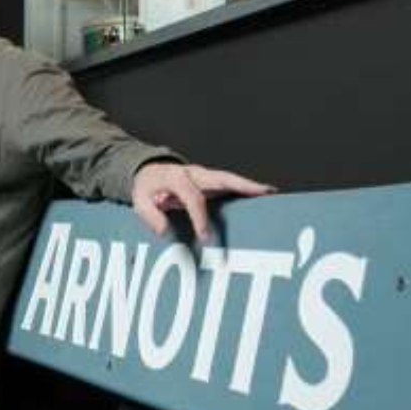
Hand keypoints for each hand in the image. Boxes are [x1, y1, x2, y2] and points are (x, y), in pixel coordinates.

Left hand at [131, 162, 275, 242]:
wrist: (147, 171)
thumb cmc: (145, 188)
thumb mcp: (139, 201)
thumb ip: (151, 216)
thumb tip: (166, 232)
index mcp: (176, 177)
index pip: (193, 198)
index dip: (200, 218)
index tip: (206, 238)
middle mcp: (194, 173)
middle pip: (221, 178)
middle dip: (243, 185)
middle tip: (264, 192)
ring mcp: (204, 176)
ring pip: (230, 180)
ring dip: (250, 186)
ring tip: (271, 193)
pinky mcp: (211, 182)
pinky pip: (230, 185)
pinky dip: (246, 189)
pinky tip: (263, 195)